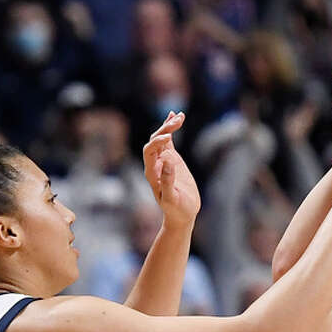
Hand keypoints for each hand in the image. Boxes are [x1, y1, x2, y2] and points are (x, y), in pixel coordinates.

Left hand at [143, 111, 201, 231]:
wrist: (182, 215)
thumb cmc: (177, 210)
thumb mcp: (172, 198)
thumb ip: (168, 181)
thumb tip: (167, 161)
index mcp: (151, 173)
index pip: (149, 151)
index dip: (157, 142)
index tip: (169, 136)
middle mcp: (154, 164)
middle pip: (155, 141)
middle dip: (165, 129)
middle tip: (178, 121)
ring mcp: (163, 160)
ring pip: (162, 138)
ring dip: (169, 126)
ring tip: (180, 116)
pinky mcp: (172, 159)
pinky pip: (169, 141)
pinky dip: (172, 129)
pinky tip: (177, 118)